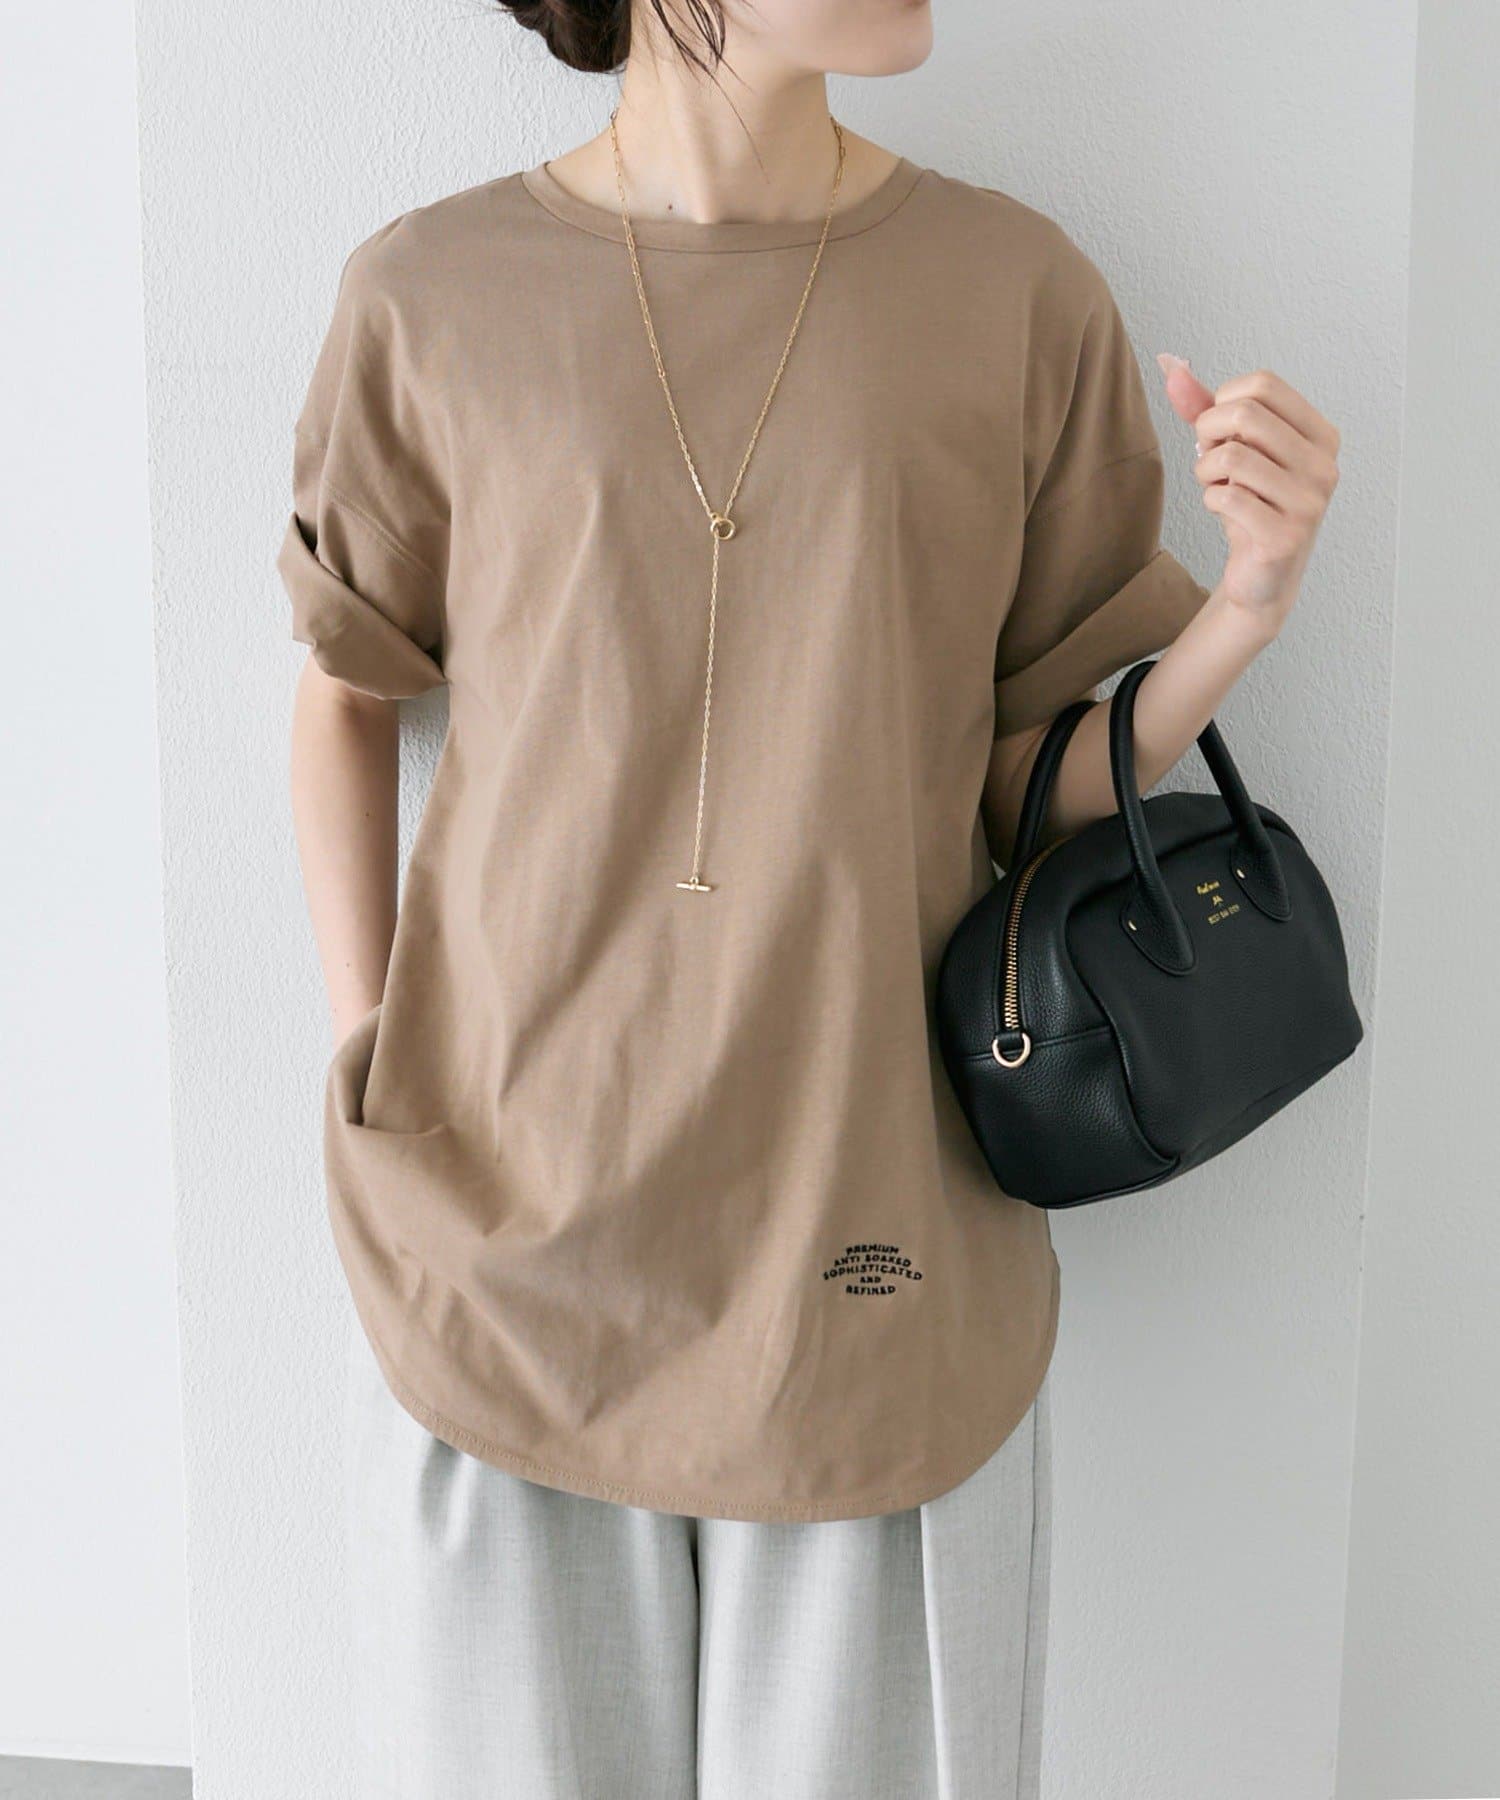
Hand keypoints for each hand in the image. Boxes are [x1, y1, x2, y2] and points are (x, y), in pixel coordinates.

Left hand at [1157, 355, 1339, 624]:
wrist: (1263, 575)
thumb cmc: (1251, 504)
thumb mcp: (1231, 449)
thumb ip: (1205, 407)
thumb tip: (1169, 365)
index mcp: (1320, 434)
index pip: (1263, 384)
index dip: (1223, 402)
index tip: (1219, 431)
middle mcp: (1324, 464)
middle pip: (1245, 415)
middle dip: (1208, 434)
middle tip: (1209, 459)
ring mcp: (1310, 502)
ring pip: (1232, 457)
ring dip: (1205, 471)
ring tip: (1216, 487)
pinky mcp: (1286, 536)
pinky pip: (1227, 498)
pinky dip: (1211, 500)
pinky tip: (1223, 511)